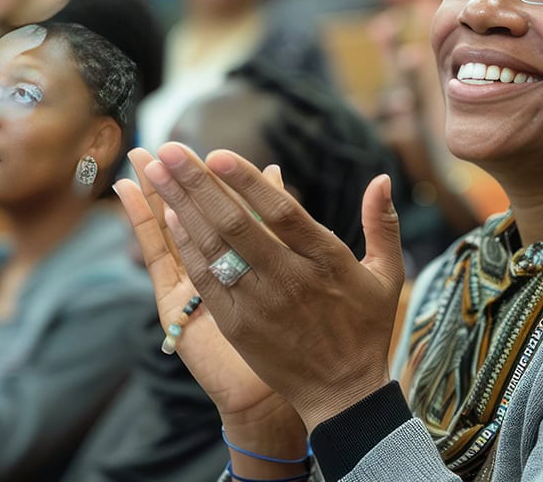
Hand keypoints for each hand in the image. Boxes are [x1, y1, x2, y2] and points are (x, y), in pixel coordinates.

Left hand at [145, 143, 404, 430]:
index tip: (217, 153)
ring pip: (215, 248)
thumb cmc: (366, 329)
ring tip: (156, 170)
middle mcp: (290, 279)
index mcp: (326, 261)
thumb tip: (381, 179)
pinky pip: (207, 280)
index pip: (282, 213)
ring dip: (182, 206)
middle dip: (197, 183)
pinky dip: (188, 247)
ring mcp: (260, 304)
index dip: (248, 182)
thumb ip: (382, 224)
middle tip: (168, 149)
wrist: (342, 394)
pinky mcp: (238, 325)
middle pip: (236, 224)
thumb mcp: (386, 275)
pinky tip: (169, 216)